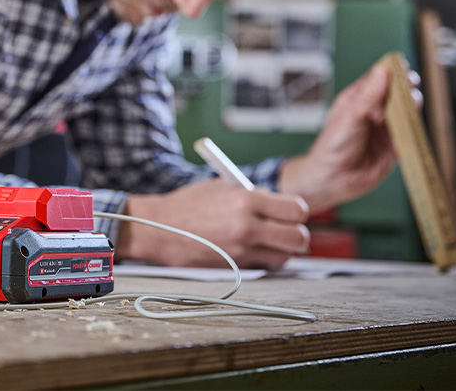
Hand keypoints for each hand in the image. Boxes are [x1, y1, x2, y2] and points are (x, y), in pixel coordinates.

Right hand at [117, 178, 309, 268]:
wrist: (156, 229)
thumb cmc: (186, 205)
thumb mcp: (221, 187)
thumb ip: (252, 194)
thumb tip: (278, 203)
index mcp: (246, 199)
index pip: (297, 209)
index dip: (297, 211)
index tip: (290, 212)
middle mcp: (247, 226)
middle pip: (299, 238)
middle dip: (297, 234)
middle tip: (286, 230)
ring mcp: (240, 251)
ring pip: (284, 257)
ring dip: (281, 250)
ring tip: (267, 241)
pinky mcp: (233, 268)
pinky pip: (263, 267)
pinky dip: (263, 260)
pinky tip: (250, 250)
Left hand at [278, 61, 419, 213]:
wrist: (334, 178)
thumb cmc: (334, 144)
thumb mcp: (351, 115)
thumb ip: (369, 95)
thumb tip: (383, 70)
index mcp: (360, 99)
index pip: (380, 79)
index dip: (392, 72)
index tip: (403, 66)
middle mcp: (375, 111)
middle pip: (398, 93)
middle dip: (407, 87)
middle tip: (411, 84)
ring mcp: (386, 128)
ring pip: (407, 112)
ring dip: (412, 106)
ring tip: (412, 102)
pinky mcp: (396, 146)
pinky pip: (410, 133)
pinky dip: (415, 127)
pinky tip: (414, 123)